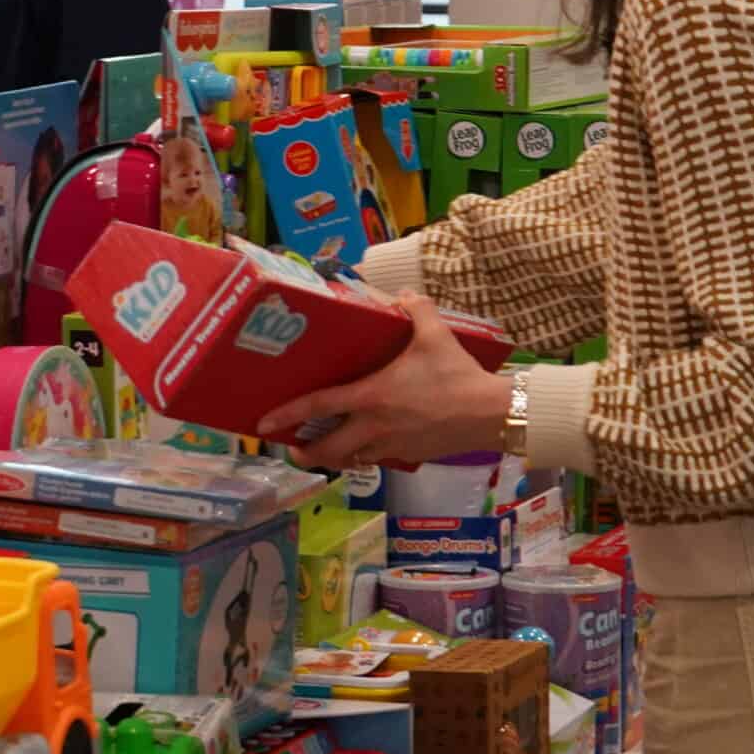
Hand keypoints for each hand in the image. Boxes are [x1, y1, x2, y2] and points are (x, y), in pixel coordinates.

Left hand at [259, 294, 513, 466]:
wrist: (490, 414)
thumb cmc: (456, 375)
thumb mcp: (435, 333)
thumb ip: (414, 309)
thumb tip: (401, 294)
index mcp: (371, 396)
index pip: (320, 406)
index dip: (288, 415)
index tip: (263, 424)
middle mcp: (374, 426)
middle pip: (329, 450)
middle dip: (306, 452)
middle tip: (292, 448)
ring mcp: (392, 445)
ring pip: (352, 459)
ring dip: (335, 457)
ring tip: (326, 450)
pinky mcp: (410, 456)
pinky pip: (378, 458)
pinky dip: (366, 454)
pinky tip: (370, 444)